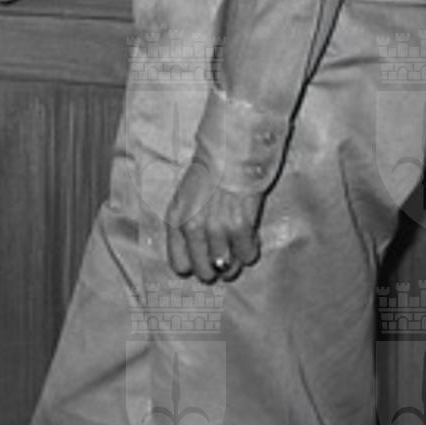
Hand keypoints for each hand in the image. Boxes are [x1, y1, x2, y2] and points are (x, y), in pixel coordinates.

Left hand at [164, 158, 265, 283]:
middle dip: (215, 267)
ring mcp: (216, 229)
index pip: (179, 265)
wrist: (229, 152)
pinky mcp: (240, 227)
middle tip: (224, 253)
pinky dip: (250, 249)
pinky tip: (248, 234)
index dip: (194, 265)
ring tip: (236, 243)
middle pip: (204, 272)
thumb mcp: (184, 198)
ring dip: (234, 260)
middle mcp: (193, 227)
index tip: (203, 258)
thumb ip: (186, 227)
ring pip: (227, 268)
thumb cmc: (207, 174)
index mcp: (175, 219)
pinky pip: (247, 256)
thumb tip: (196, 260)